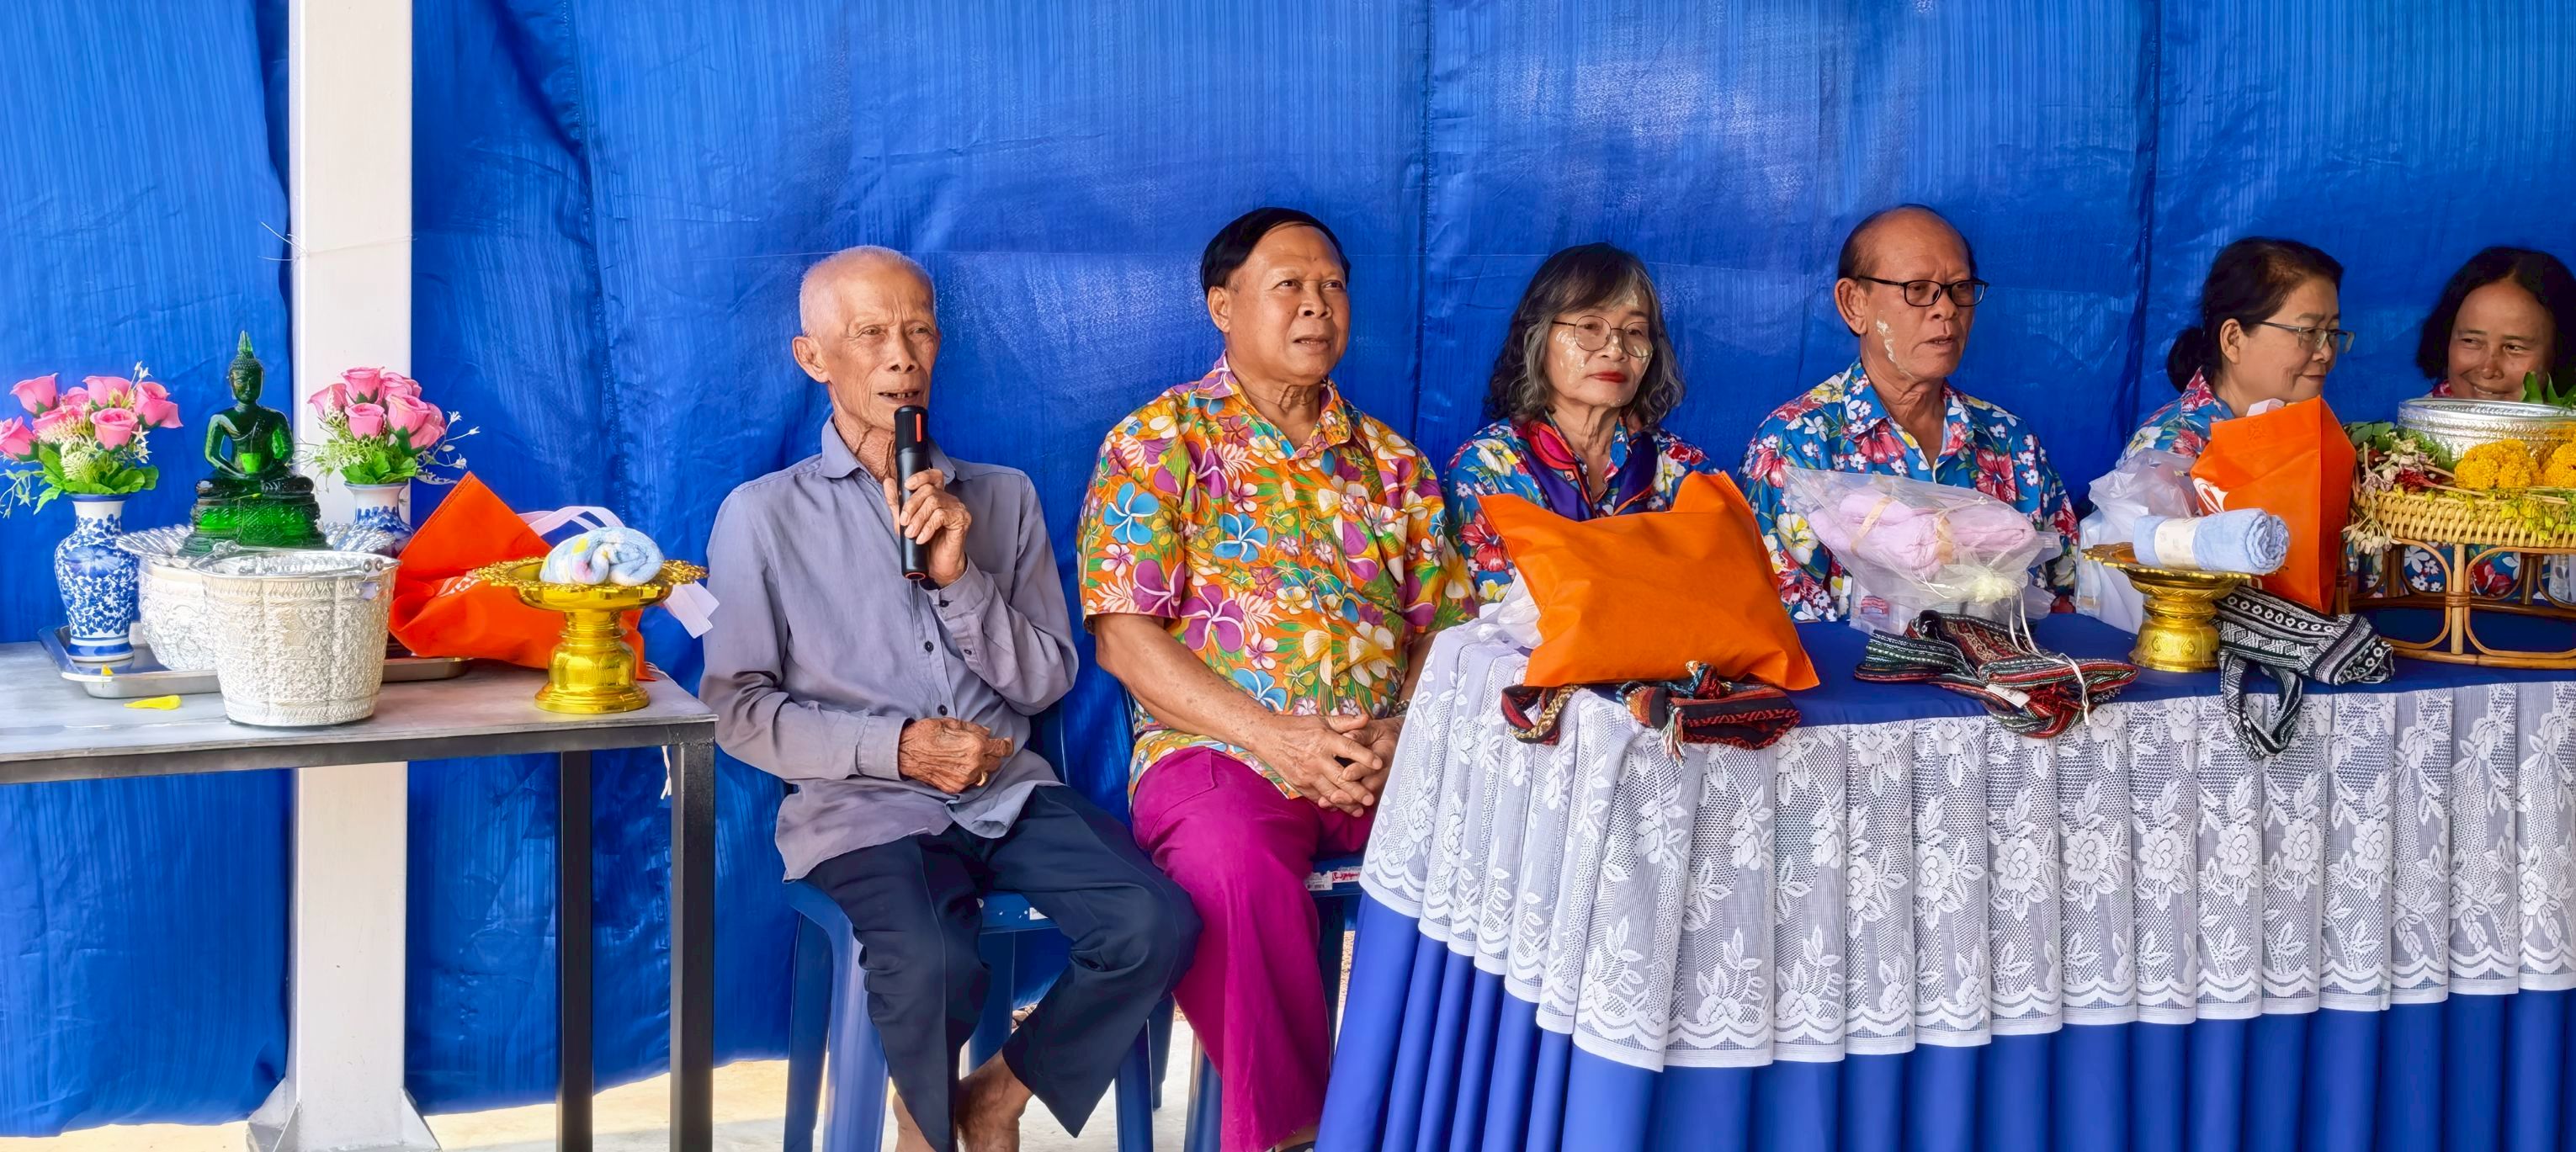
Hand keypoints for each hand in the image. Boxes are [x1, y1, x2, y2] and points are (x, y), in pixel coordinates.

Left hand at [883, 468, 970, 586]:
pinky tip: (922, 538)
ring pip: (934, 502)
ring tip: (911, 534)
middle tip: (904, 522)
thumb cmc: (924, 544)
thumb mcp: (905, 521)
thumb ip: (897, 502)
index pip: (933, 476)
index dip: (921, 476)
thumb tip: (888, 482)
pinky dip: (927, 527)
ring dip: (918, 519)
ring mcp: (957, 508)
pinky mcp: (962, 519)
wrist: (938, 567)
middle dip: (911, 505)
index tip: (906, 486)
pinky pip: (940, 516)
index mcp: (937, 496)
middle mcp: (949, 499)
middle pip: (929, 490)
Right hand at [897, 717, 1011, 793]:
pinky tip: (959, 768)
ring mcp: (965, 778)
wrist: (904, 751)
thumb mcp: (952, 723)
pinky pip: (970, 783)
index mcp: (976, 745)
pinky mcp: (955, 787)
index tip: (1006, 743)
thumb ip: (973, 729)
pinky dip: (968, 776)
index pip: (1002, 748)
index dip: (1007, 745)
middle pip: (995, 763)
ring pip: (984, 775)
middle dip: (992, 756)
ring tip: (969, 760)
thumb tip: (987, 733)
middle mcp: (974, 764)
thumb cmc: (926, 733)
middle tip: (982, 750)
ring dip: (981, 768)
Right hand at [1250, 712, 1382, 816]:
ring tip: (1360, 810)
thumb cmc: (1297, 727)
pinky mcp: (1300, 784)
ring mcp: (1308, 774)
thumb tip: (1365, 718)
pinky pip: (1317, 797)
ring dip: (1346, 803)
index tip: (1379, 764)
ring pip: (1331, 792)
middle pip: (1342, 777)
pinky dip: (1329, 803)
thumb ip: (1345, 722)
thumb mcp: (1321, 720)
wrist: (1267, 737)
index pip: (1350, 749)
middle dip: (1358, 790)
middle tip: (1372, 798)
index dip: (1365, 757)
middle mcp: (1317, 759)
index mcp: (1325, 740)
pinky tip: (1340, 808)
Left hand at [1333, 716, 1403, 808]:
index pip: (1372, 765)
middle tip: (1335, 797)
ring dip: (1348, 802)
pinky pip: (1361, 800)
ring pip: (1365, 796)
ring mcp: (1380, 782)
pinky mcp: (1374, 789)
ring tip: (1331, 802)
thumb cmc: (1380, 734)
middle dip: (1352, 794)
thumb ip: (1361, 733)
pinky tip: (1331, 804)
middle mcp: (1385, 772)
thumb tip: (1347, 736)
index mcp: (1386, 755)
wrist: (1395, 743)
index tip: (1345, 774)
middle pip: (1369, 787)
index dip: (1359, 770)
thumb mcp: (1373, 729)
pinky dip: (1347, 804)